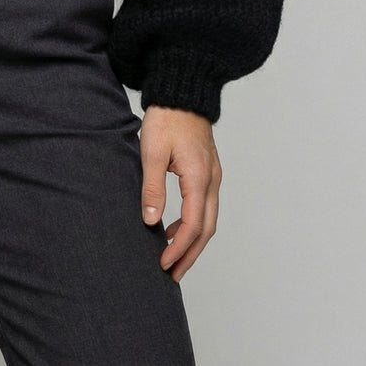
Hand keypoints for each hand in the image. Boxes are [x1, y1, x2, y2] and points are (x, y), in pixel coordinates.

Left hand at [139, 104, 221, 281]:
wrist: (182, 89)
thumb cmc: (167, 117)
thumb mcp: (152, 151)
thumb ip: (152, 187)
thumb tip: (151, 221)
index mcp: (199, 178)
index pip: (193, 226)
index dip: (179, 249)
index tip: (163, 265)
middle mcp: (211, 180)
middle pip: (206, 229)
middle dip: (191, 255)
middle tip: (173, 275)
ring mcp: (213, 175)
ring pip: (209, 219)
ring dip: (193, 241)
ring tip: (173, 257)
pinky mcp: (208, 170)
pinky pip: (206, 206)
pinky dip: (194, 223)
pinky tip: (174, 227)